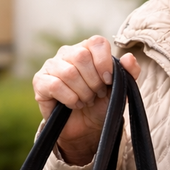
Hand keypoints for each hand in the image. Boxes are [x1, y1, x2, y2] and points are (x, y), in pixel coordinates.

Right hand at [32, 36, 139, 164]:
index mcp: (88, 49)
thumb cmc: (102, 103)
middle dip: (93, 81)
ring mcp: (51, 65)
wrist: (86, 127)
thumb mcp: (121, 89)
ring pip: (68, 72)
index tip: (108, 81)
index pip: (96, 42)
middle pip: (81, 56)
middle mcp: (68, 52)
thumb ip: (130, 72)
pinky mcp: (40, 81)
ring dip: (82, 92)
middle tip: (96, 94)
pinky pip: (55, 85)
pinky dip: (70, 99)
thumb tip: (130, 58)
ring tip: (86, 100)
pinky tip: (73, 104)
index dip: (104, 62)